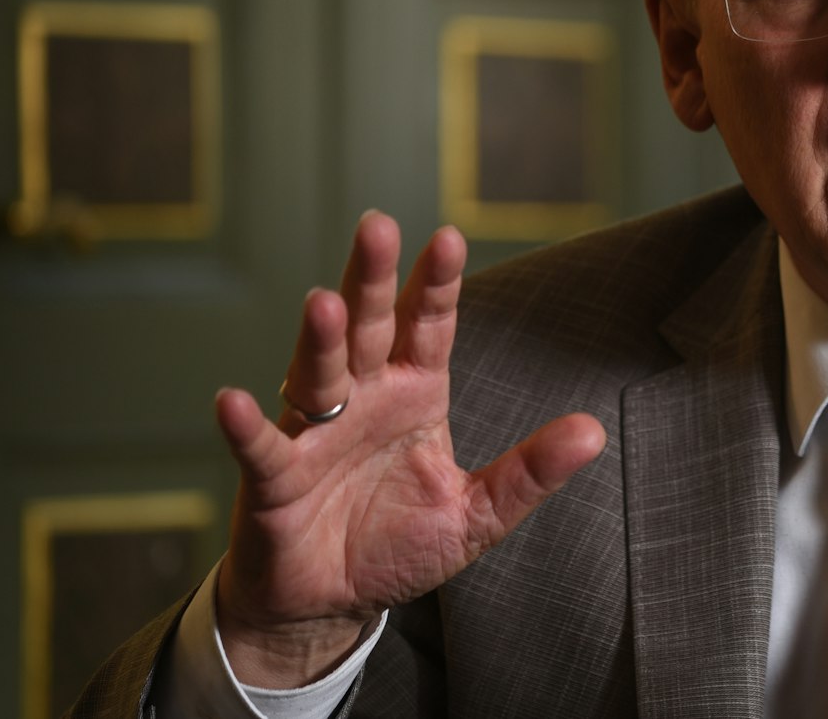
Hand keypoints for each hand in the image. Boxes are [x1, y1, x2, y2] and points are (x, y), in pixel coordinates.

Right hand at [212, 212, 605, 686]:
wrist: (330, 602)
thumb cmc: (398, 545)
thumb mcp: (477, 513)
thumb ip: (530, 472)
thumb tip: (594, 432)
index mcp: (415, 394)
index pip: (429, 327)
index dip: (437, 285)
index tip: (450, 238)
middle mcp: (363, 399)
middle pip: (368, 328)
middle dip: (371, 280)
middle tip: (377, 227)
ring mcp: (315, 433)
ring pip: (318, 373)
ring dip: (319, 340)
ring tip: (323, 304)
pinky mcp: (274, 479)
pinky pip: (261, 447)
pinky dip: (245, 426)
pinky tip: (233, 402)